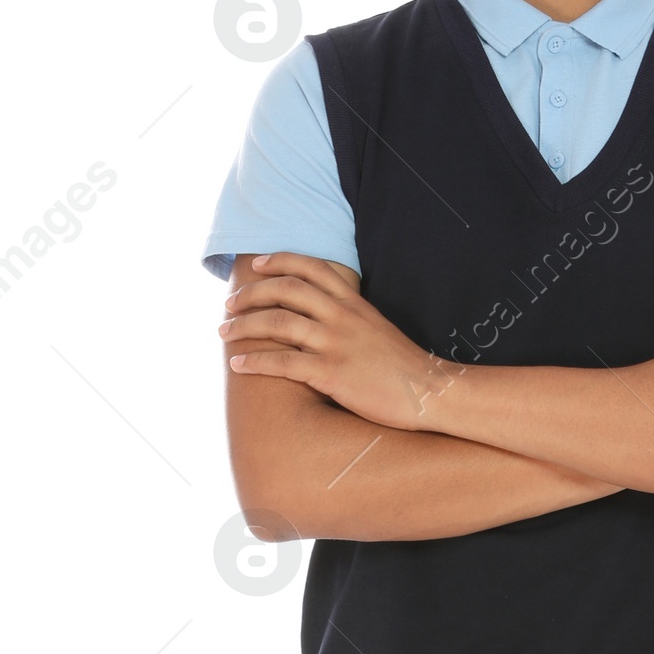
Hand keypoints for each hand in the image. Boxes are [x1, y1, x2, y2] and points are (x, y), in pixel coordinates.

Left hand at [221, 254, 463, 430]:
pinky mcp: (332, 373)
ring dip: (243, 326)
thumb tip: (322, 315)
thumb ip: (349, 316)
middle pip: (285, 290)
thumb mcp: (376, 327)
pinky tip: (238, 364)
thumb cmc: (401, 366)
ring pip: (277, 322)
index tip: (256, 266)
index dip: (278, 261)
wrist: (429, 392)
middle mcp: (342, 316)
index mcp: (353, 302)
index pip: (309, 267)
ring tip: (224, 333)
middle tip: (229, 304)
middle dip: (250, 294)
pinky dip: (255, 361)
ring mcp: (336, 343)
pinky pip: (283, 362)